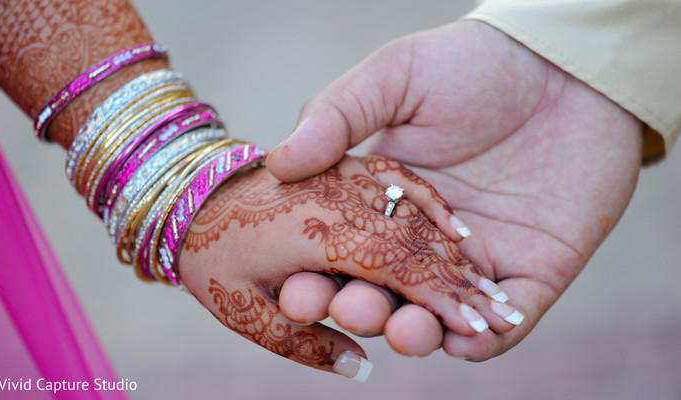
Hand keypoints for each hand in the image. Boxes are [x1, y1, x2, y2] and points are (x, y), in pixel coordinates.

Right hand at [267, 21, 643, 359]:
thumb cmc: (473, 61)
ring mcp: (475, 260)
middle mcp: (422, 238)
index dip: (314, 275)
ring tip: (408, 329)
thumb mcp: (395, 75)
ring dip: (416, 333)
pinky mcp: (530, 272)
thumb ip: (336, 114)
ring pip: (436, 316)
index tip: (296, 289)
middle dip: (360, 309)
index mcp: (381, 200)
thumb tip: (278, 163)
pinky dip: (485, 340)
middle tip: (352, 307)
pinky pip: (504, 320)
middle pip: (382, 291)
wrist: (565, 65)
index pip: (340, 250)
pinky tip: (468, 338)